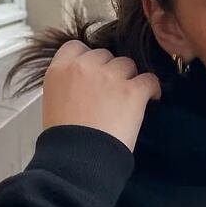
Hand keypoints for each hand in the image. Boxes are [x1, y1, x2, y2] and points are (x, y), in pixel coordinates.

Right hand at [41, 41, 161, 152]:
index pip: (76, 47)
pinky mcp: (132, 91)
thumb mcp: (54, 103)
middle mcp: (84, 66)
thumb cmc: (64, 140)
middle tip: (110, 94)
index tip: (93, 74)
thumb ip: (67, 85)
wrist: (78, 159)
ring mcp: (109, 76)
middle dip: (109, 71)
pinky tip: (151, 99)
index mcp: (60, 69)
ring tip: (128, 100)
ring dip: (129, 79)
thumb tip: (83, 87)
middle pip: (104, 55)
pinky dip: (152, 89)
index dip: (88, 59)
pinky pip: (149, 80)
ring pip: (127, 64)